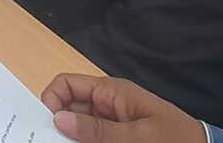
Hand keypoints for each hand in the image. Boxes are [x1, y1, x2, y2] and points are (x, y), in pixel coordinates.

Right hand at [39, 74, 198, 142]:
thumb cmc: (176, 140)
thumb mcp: (138, 136)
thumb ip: (99, 130)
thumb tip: (59, 119)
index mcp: (111, 93)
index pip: (67, 85)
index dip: (52, 100)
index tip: (46, 125)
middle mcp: (107, 106)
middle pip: (68, 110)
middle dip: (58, 125)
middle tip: (50, 142)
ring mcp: (111, 125)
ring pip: (78, 129)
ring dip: (70, 138)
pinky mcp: (116, 140)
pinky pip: (92, 139)